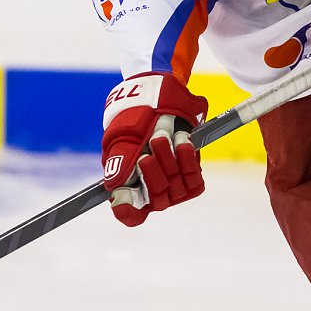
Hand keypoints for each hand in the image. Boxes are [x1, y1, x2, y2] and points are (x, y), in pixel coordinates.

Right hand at [101, 72, 208, 226]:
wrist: (158, 96)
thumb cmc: (136, 118)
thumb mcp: (123, 138)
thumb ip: (119, 165)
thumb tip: (116, 195)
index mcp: (130, 185)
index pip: (130, 213)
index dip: (127, 211)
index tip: (122, 199)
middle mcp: (152, 188)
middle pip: (157, 199)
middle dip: (152, 173)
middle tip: (147, 148)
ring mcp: (174, 182)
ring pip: (176, 188)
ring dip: (169, 160)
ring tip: (161, 136)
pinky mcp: (191, 170)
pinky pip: (194, 178)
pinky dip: (188, 159)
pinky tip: (182, 140)